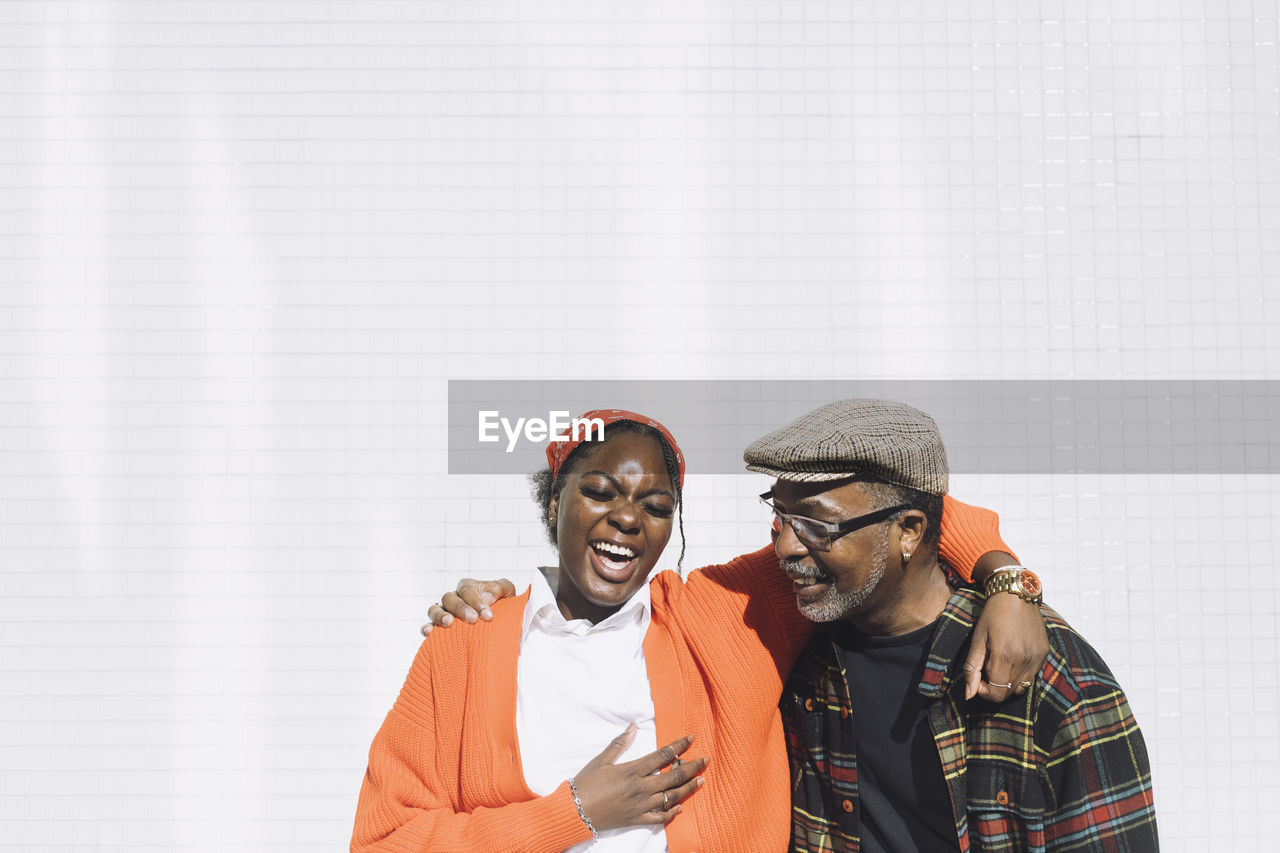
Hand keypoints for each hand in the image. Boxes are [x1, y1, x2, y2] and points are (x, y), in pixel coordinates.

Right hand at [420, 578, 516, 635]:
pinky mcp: (439, 630)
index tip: (488, 616)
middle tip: (473, 620)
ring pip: (434, 610)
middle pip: (449, 598)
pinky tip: (429, 633)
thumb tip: (486, 596)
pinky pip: (427, 626)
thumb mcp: (507, 593)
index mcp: (468, 588)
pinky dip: (427, 628)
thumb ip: (500, 588)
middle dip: (460, 608)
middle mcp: (454, 599)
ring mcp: (444, 613)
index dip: (476, 601)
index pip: (467, 589)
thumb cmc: (504, 607)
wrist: (502, 626)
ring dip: (440, 616)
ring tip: (449, 624)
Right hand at [572, 724, 707, 829]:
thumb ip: (620, 743)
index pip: (663, 755)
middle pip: (673, 776)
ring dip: (688, 788)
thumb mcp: (601, 760)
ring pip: (672, 797)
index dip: (679, 746)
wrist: (575, 812)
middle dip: (692, 767)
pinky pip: (660, 818)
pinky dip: (672, 813)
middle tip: (706, 759)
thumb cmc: (586, 783)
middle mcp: (641, 788)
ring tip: (701, 780)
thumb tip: (634, 726)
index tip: (691, 738)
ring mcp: (641, 806)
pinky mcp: (637, 820)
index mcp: (633, 770)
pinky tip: (681, 807)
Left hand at [963, 591, 1049, 701]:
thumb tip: (968, 695)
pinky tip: (1012, 657)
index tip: (978, 679)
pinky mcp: (1044, 654)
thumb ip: (972, 668)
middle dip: (995, 688)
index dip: (984, 692)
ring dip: (1008, 683)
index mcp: (1005, 657)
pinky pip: (1032, 676)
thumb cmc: (992, 615)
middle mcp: (1024, 661)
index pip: (997, 694)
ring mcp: (1037, 658)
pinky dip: (1021, 674)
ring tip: (999, 663)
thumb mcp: (977, 640)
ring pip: (1022, 687)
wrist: (1016, 594)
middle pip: (1009, 694)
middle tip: (987, 669)